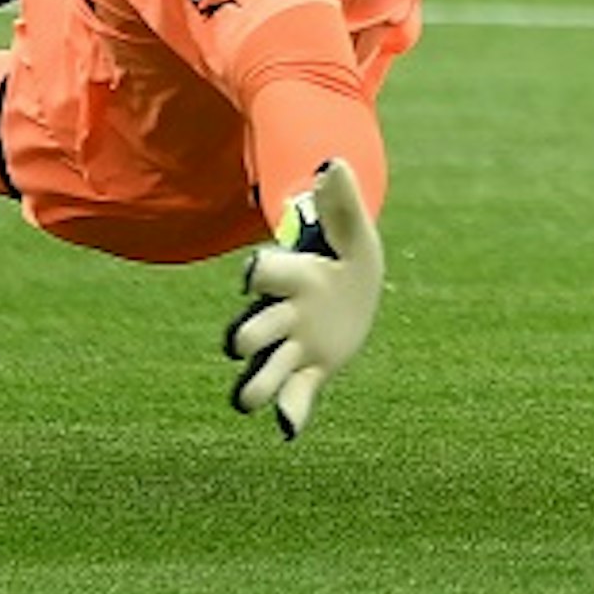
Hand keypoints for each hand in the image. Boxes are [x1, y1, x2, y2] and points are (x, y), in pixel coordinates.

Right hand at [225, 157, 385, 439]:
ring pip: (263, 373)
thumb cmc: (345, 256)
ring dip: (256, 386)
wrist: (353, 290)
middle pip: (252, 330)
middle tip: (241, 342)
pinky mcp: (309, 372)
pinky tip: (289, 429)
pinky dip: (291, 412)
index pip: (265, 275)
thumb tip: (333, 165)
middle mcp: (282, 317)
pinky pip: (296, 396)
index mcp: (291, 278)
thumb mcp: (352, 230)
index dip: (258, 273)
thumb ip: (342, 203)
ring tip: (250, 399)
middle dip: (245, 337)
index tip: (254, 273)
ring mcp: (293, 348)